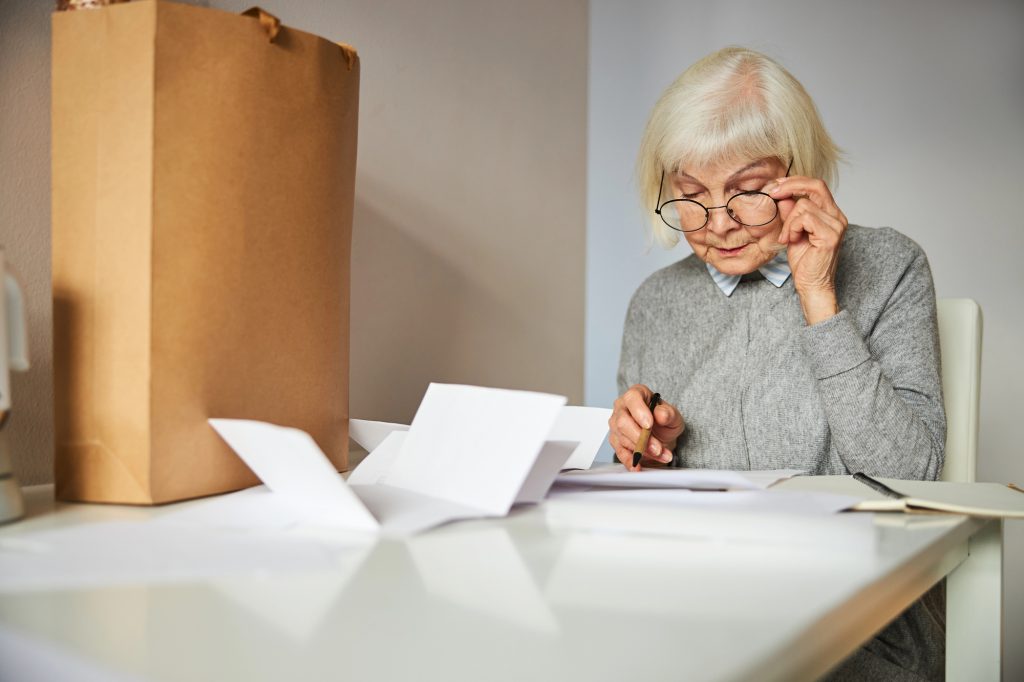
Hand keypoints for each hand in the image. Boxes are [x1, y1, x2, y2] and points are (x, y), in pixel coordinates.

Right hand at [608, 384, 684, 470]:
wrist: (661, 435)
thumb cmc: (664, 421)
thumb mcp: (673, 416)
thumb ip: (668, 414)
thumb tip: (661, 414)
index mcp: (635, 395)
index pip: (632, 398)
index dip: (639, 412)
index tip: (649, 425)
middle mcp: (622, 408)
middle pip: (623, 422)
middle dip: (641, 438)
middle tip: (657, 448)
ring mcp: (616, 424)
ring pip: (623, 439)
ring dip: (642, 451)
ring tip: (661, 455)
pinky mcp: (615, 440)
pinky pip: (619, 451)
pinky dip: (630, 460)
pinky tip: (638, 466)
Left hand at [765, 176, 847, 324]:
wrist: (811, 285)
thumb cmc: (804, 262)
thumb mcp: (792, 231)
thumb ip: (790, 213)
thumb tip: (782, 194)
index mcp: (831, 214)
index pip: (817, 186)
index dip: (796, 181)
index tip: (776, 186)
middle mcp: (837, 217)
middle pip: (816, 186)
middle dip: (790, 186)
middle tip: (773, 194)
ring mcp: (837, 225)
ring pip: (804, 205)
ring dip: (788, 221)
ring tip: (787, 237)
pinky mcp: (830, 235)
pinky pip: (804, 219)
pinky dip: (792, 228)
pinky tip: (791, 240)